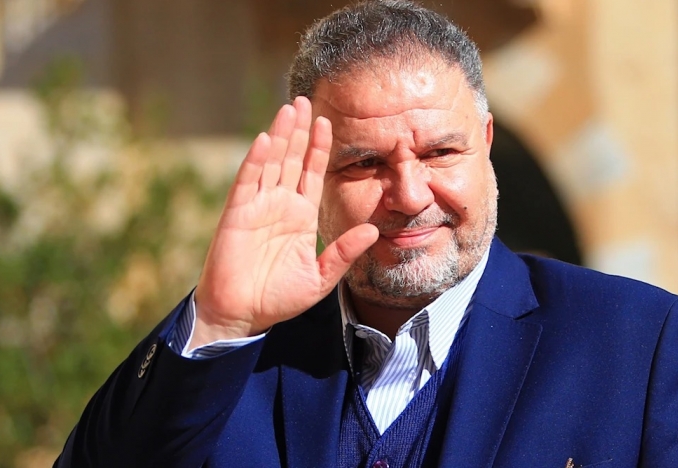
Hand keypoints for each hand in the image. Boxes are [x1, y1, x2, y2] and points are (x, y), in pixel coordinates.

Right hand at [191, 97, 378, 348]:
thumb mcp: (320, 277)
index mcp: (300, 216)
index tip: (328, 122)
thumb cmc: (278, 298)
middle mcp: (279, 205)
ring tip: (289, 108)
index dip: (318, 148)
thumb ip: (344, 252)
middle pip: (291, 159)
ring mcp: (257, 207)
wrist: (242, 316)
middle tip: (305, 100)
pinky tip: (266, 140)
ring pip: (271, 163)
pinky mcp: (237, 215)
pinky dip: (256, 161)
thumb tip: (373, 231)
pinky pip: (248, 183)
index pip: (311, 174)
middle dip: (299, 130)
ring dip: (280, 135)